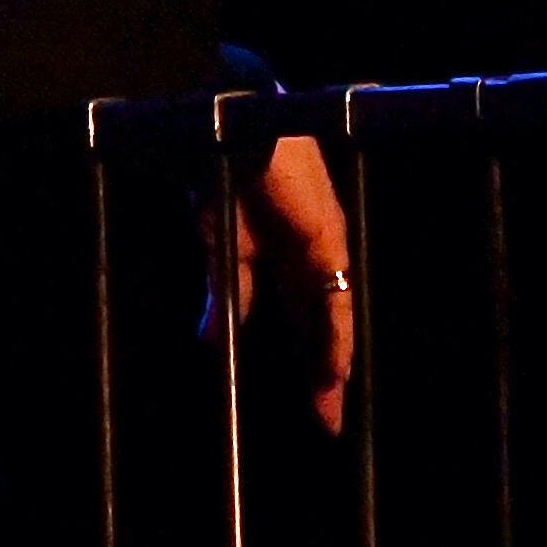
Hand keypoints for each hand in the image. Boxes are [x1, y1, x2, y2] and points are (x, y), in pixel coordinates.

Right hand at [228, 134, 357, 435]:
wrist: (230, 127)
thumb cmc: (222, 174)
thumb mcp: (221, 246)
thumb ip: (224, 293)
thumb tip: (211, 341)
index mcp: (287, 255)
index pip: (303, 319)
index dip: (307, 358)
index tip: (310, 399)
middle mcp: (312, 255)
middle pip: (323, 325)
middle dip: (324, 374)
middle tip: (326, 419)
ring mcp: (323, 247)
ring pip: (332, 317)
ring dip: (332, 363)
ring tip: (330, 404)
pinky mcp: (326, 237)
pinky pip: (333, 296)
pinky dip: (335, 334)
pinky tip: (335, 367)